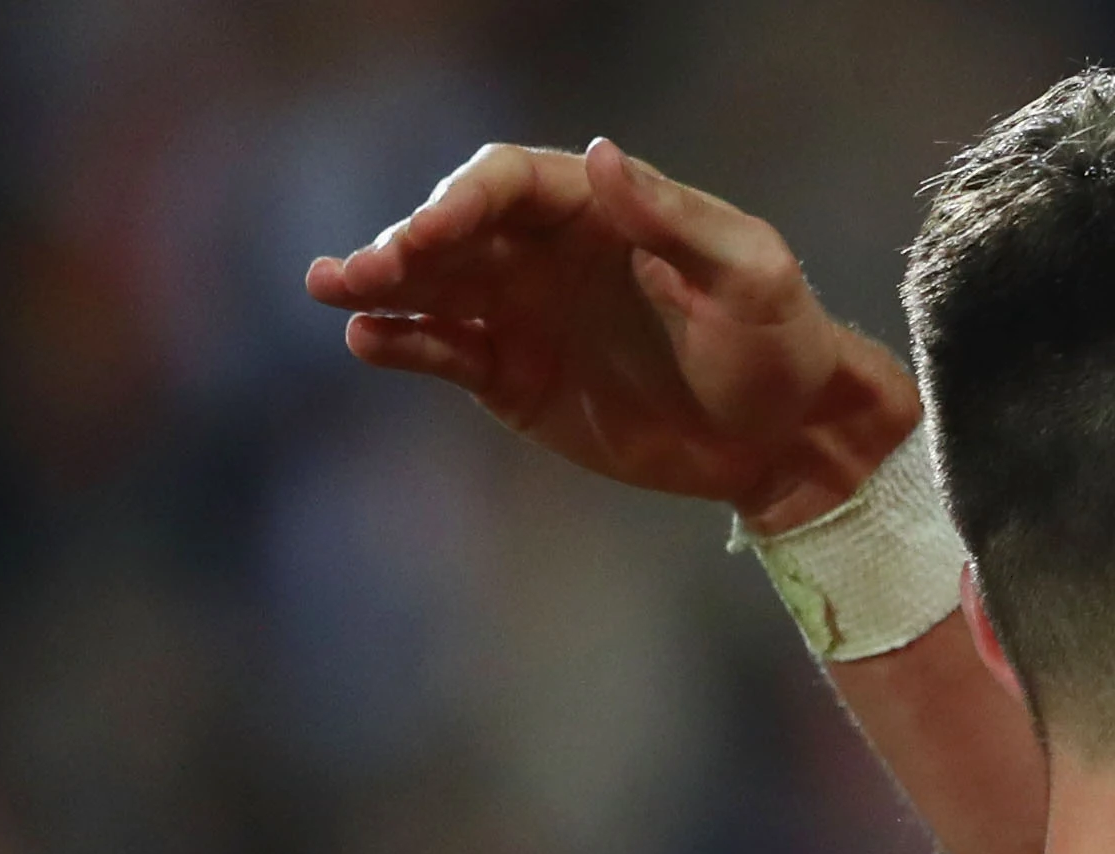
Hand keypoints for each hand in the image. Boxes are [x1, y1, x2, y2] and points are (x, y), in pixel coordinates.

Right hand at [304, 139, 917, 531]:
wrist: (781, 438)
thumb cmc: (777, 344)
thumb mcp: (749, 276)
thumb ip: (675, 220)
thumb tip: (600, 155)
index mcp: (597, 210)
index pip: (507, 182)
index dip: (463, 198)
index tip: (435, 230)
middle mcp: (543, 252)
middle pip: (453, 229)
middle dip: (405, 242)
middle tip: (368, 267)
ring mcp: (521, 313)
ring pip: (433, 286)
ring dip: (380, 284)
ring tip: (333, 287)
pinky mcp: (512, 376)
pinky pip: (444, 351)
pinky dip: (403, 343)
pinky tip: (368, 340)